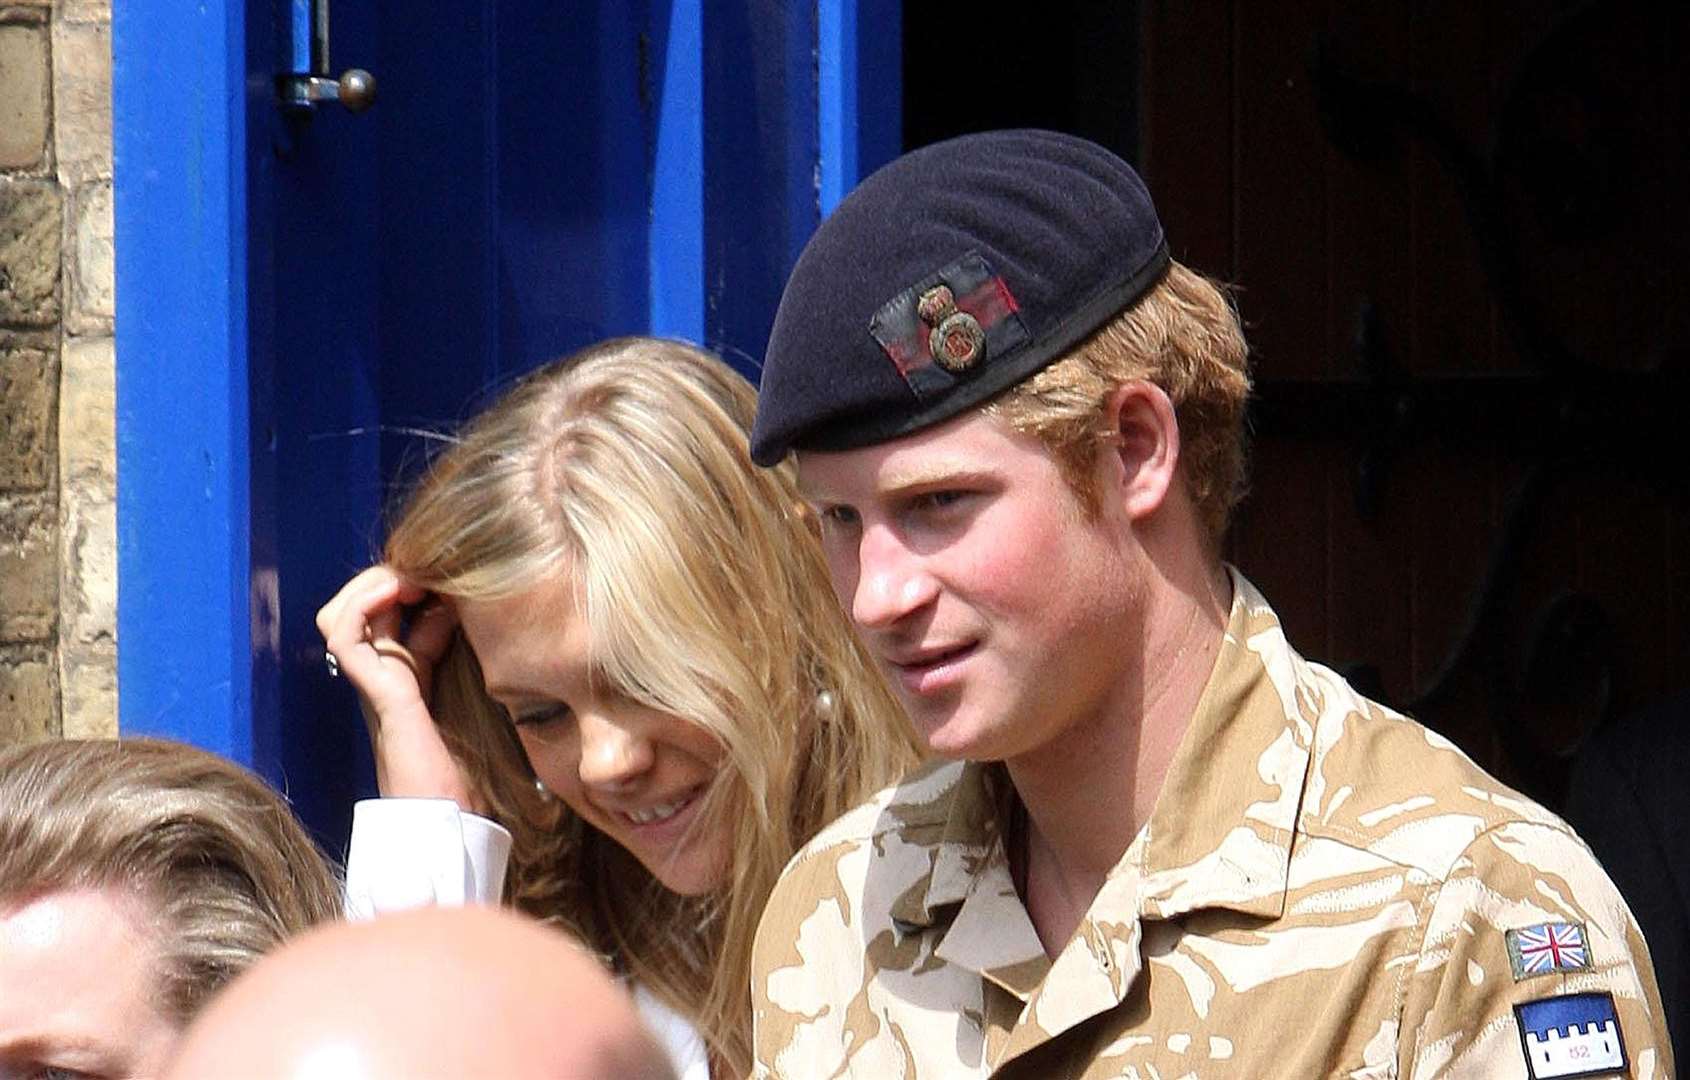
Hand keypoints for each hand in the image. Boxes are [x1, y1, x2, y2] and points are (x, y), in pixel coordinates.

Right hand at [317, 566, 482, 811]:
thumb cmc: (456, 750)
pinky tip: (397, 592)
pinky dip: (363, 605)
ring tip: (408, 578)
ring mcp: (369, 681)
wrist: (446, 805)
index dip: (400, 582)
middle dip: (383, 577)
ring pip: (336, 615)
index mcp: (394, 668)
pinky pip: (343, 636)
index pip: (377, 608)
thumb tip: (448, 598)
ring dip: (369, 586)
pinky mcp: (376, 690)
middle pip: (350, 606)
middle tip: (423, 571)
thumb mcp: (449, 677)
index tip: (438, 572)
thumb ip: (440, 641)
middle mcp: (373, 672)